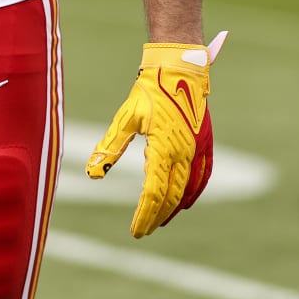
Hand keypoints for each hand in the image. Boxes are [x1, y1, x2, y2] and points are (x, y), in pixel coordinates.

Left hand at [86, 30, 226, 237]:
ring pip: (189, 190)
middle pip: (172, 197)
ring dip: (175, 209)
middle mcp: (185, 153)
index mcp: (164, 148)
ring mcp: (198, 148)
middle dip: (157, 217)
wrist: (179, 68)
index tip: (135, 231)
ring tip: (161, 221)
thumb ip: (110, 148)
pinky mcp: (205, 141)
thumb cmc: (150, 90)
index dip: (145, 215)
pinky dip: (195, 192)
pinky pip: (204, 175)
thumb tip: (93, 173)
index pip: (154, 194)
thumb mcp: (126, 118)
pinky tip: (186, 201)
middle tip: (144, 230)